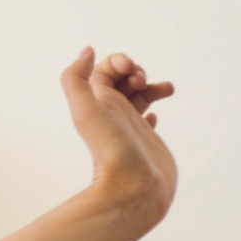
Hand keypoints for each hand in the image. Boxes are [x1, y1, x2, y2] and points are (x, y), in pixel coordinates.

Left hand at [61, 47, 176, 217]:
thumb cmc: (112, 151)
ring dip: (152, 85)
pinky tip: (153, 116)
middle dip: (137, 71)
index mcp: (97, 104)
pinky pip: (146, 119)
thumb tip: (85, 50)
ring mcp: (129, 127)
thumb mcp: (85, 111)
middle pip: (122, 80)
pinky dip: (151, 109)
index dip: (119, 61)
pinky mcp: (145, 141)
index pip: (103, 70)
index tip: (130, 69)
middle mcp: (111, 114)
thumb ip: (75, 79)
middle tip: (141, 83)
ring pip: (139, 96)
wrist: (134, 190)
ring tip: (165, 89)